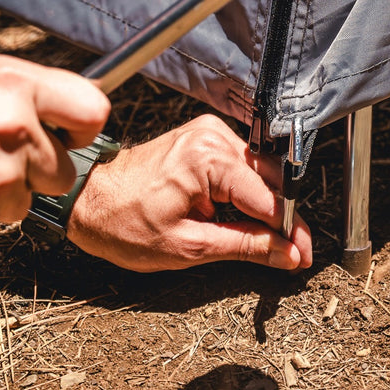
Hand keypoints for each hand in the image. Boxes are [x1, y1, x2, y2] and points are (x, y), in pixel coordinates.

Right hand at [0, 55, 109, 250]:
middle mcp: (10, 131)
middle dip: (36, 167)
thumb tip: (84, 108)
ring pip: (27, 201)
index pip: (93, 111)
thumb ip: (30, 88)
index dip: (81, 126)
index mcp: (13, 86)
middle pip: (64, 171)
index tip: (66, 131)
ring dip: (2, 192)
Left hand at [67, 114, 312, 272]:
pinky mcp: (203, 138)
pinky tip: (245, 217)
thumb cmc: (121, 221)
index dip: (289, 230)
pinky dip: (246, 193)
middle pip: (270, 180)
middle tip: (292, 252)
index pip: (267, 198)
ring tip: (267, 239)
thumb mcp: (187, 246)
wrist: (87, 198)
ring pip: (258, 173)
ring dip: (265, 206)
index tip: (301, 255)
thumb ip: (245, 247)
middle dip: (283, 218)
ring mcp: (208, 133)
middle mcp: (212, 136)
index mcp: (208, 158)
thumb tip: (286, 253)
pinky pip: (240, 166)